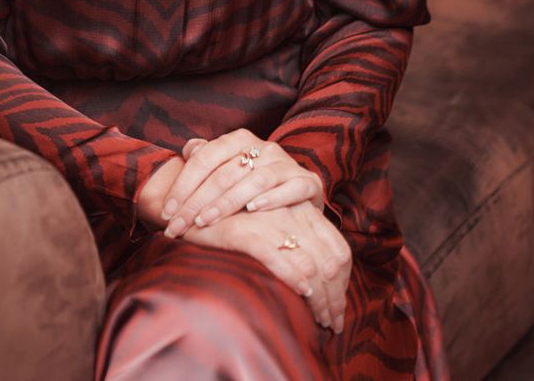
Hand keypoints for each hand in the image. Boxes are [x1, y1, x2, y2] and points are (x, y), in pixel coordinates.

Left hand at [159, 130, 321, 237]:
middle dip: (197, 202)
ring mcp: (287, 164)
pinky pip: (290, 188)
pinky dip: (271, 198)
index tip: (166, 211)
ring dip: (227, 203)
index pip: (204, 158)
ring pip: (254, 181)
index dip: (182, 185)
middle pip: (224, 173)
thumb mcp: (229, 168)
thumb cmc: (254, 185)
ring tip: (206, 221)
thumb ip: (207, 159)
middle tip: (179, 226)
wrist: (301, 195)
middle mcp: (264, 148)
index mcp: (239, 140)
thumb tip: (188, 149)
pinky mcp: (308, 182)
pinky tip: (253, 210)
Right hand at [172, 201, 351, 332]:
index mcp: (303, 210)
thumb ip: (295, 241)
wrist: (189, 209)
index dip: (344, 283)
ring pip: (310, 263)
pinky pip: (276, 256)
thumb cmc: (233, 223)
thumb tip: (320, 282)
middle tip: (333, 324)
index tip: (338, 308)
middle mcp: (291, 212)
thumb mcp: (271, 227)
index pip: (338, 250)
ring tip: (321, 321)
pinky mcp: (243, 231)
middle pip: (330, 261)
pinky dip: (293, 277)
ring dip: (321, 298)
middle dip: (335, 299)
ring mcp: (268, 221)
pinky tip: (302, 293)